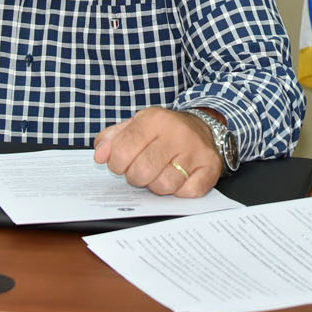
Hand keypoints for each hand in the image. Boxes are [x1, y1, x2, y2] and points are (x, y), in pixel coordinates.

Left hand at [93, 107, 221, 197]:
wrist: (203, 126)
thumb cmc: (163, 131)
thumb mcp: (136, 125)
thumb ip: (112, 139)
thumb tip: (100, 155)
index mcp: (154, 119)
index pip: (122, 151)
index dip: (116, 164)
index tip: (122, 163)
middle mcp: (177, 133)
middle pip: (141, 172)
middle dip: (136, 177)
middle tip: (142, 170)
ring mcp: (196, 150)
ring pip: (164, 185)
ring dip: (158, 185)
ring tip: (161, 172)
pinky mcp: (210, 167)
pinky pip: (187, 192)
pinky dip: (179, 191)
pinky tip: (180, 178)